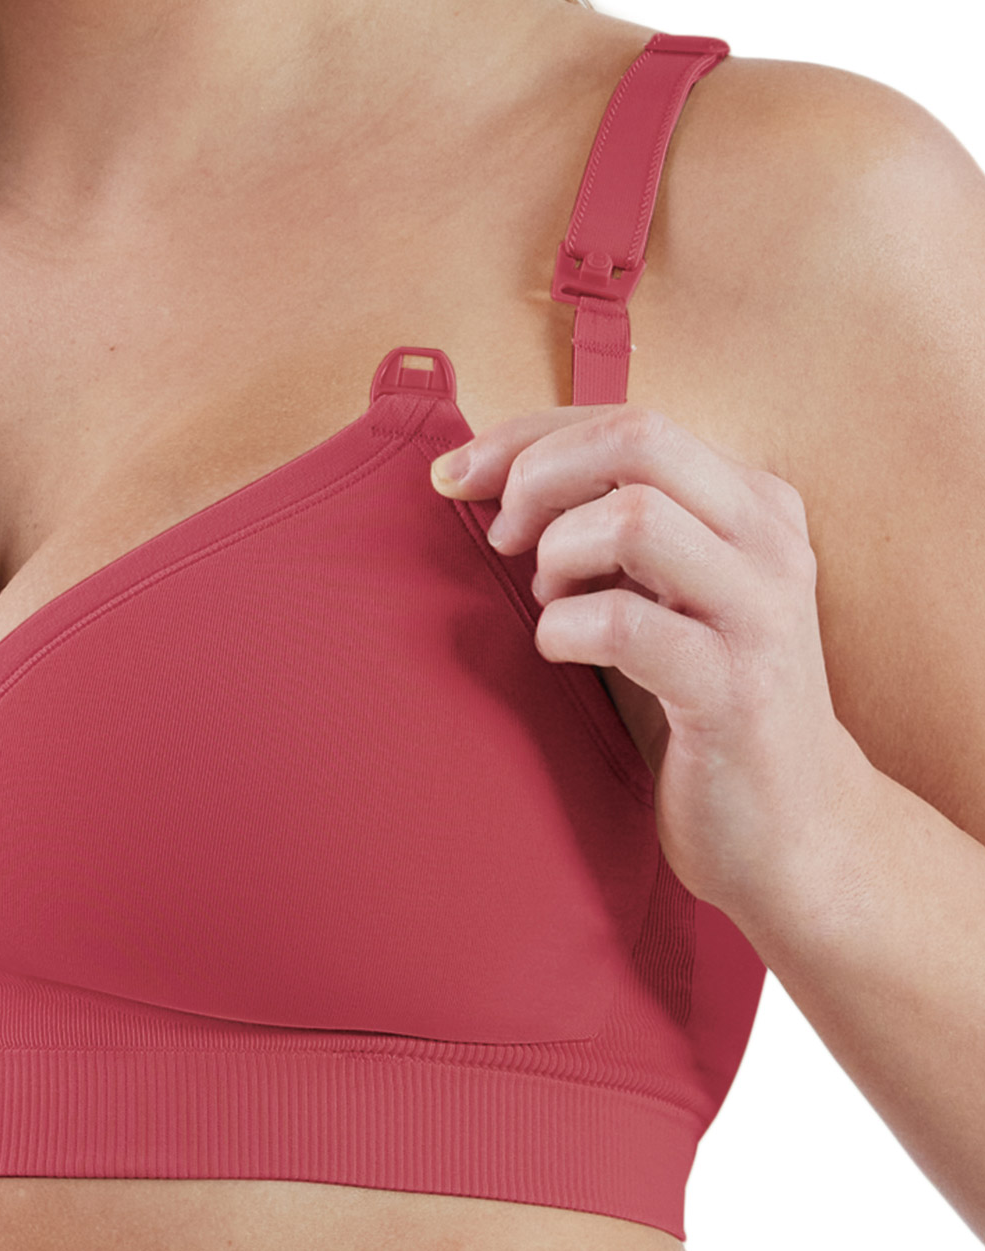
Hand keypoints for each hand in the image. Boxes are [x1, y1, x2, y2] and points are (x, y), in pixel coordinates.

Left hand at [429, 405, 871, 919]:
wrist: (795, 830)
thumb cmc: (702, 700)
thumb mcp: (665, 589)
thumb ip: (612, 523)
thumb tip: (489, 471)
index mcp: (753, 501)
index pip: (629, 421)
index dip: (526, 437)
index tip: (455, 476)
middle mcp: (769, 541)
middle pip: (639, 438)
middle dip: (540, 472)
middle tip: (502, 537)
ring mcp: (760, 613)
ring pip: (637, 517)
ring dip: (560, 553)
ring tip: (552, 603)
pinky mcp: (735, 690)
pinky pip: (625, 623)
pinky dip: (565, 630)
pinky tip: (561, 652)